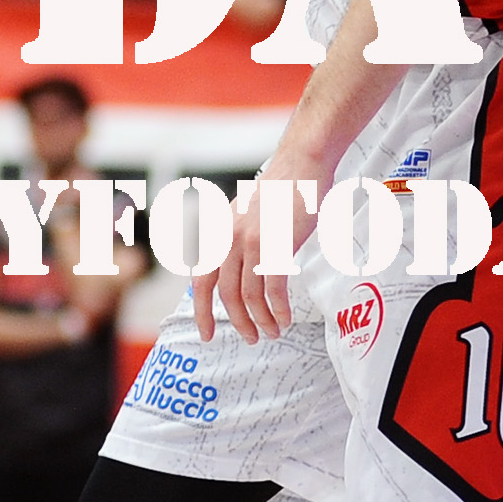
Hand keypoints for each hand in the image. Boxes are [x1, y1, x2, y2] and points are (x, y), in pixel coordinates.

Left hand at [194, 149, 319, 345]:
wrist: (301, 163)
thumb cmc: (281, 190)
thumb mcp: (245, 215)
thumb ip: (236, 241)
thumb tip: (236, 274)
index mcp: (219, 232)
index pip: (202, 280)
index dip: (201, 311)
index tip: (206, 334)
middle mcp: (228, 237)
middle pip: (226, 294)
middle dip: (238, 322)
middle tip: (251, 338)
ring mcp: (251, 240)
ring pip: (249, 295)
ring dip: (260, 319)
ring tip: (272, 332)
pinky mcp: (275, 243)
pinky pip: (272, 287)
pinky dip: (277, 308)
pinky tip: (284, 318)